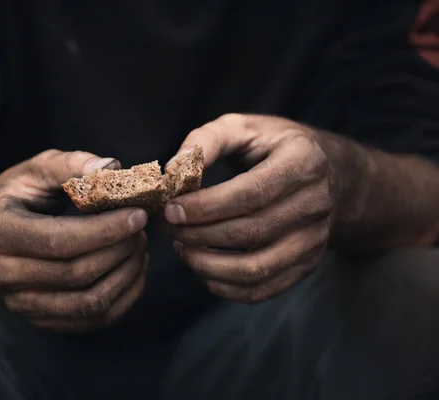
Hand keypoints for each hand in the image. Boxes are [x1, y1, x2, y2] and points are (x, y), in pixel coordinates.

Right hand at [0, 150, 148, 331]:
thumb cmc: (16, 197)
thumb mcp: (35, 170)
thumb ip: (71, 165)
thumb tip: (112, 167)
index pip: (59, 240)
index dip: (104, 230)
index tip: (137, 215)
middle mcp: (2, 273)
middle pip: (76, 274)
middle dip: (120, 250)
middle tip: (141, 228)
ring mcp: (20, 302)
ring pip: (88, 303)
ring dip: (126, 275)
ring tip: (139, 247)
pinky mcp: (40, 319)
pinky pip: (92, 321)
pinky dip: (123, 298)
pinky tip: (133, 270)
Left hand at [164, 114, 334, 303]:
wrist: (326, 173)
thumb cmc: (272, 146)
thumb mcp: (243, 127)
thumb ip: (207, 140)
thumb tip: (172, 168)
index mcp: (303, 162)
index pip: (251, 194)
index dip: (206, 207)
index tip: (171, 209)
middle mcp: (316, 204)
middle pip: (250, 232)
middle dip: (198, 234)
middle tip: (168, 227)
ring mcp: (314, 240)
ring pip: (255, 269)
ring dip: (207, 265)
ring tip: (181, 247)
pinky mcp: (306, 265)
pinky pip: (263, 289)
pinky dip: (225, 287)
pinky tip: (202, 267)